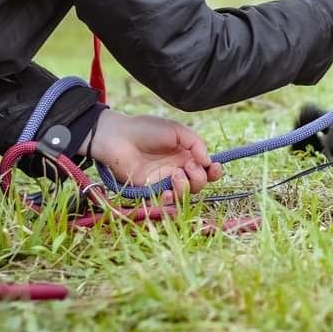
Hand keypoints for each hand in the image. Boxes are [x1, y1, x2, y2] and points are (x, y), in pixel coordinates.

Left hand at [84, 109, 222, 203]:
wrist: (118, 136)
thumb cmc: (146, 129)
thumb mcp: (177, 130)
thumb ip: (197, 143)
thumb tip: (208, 162)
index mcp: (187, 155)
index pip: (207, 169)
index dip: (214, 171)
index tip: (214, 167)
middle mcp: (178, 169)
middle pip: (199, 184)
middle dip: (200, 178)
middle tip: (188, 166)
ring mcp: (164, 181)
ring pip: (185, 195)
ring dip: (186, 187)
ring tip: (175, 175)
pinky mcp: (150, 191)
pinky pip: (165, 202)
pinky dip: (170, 200)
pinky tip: (167, 191)